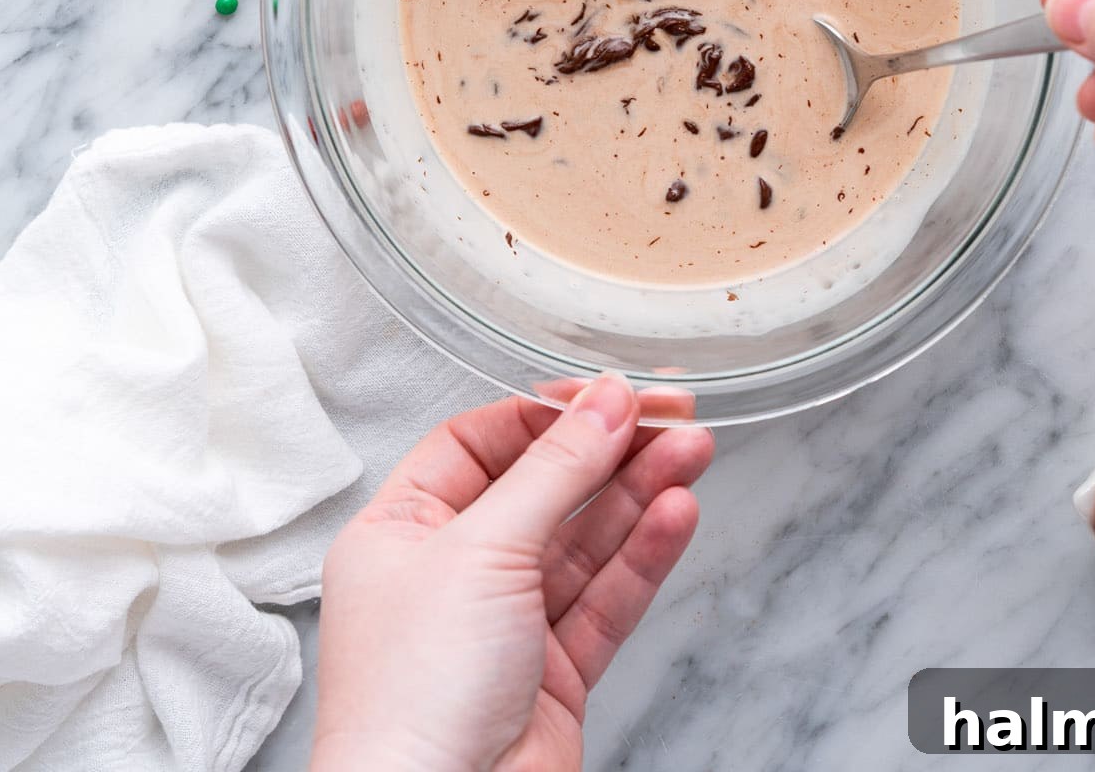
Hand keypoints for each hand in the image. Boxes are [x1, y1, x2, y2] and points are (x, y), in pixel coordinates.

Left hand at [310, 375, 713, 771]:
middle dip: (609, 451)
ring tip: (693, 452)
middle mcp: (451, 575)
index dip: (545, 415)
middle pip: (543, 489)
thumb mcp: (482, 551)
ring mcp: (506, 626)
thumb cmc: (412, 699)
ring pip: (584, 542)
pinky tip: (676, 515)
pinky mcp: (553, 674)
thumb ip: (554, 471)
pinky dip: (644, 555)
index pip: (479, 444)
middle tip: (671, 415)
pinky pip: (605, 598)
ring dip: (639, 495)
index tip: (605, 394)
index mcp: (401, 533)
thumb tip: (603, 402)